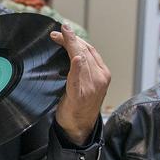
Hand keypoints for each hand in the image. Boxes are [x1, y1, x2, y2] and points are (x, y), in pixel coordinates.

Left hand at [51, 24, 110, 143]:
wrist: (79, 128)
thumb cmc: (80, 106)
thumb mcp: (86, 84)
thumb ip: (84, 69)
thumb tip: (72, 51)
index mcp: (103, 74)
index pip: (90, 49)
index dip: (76, 38)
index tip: (64, 31)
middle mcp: (100, 78)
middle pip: (85, 51)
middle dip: (70, 39)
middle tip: (56, 33)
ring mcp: (92, 87)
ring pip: (81, 58)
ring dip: (69, 45)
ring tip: (58, 36)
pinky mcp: (81, 95)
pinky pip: (78, 78)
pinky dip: (77, 67)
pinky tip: (75, 58)